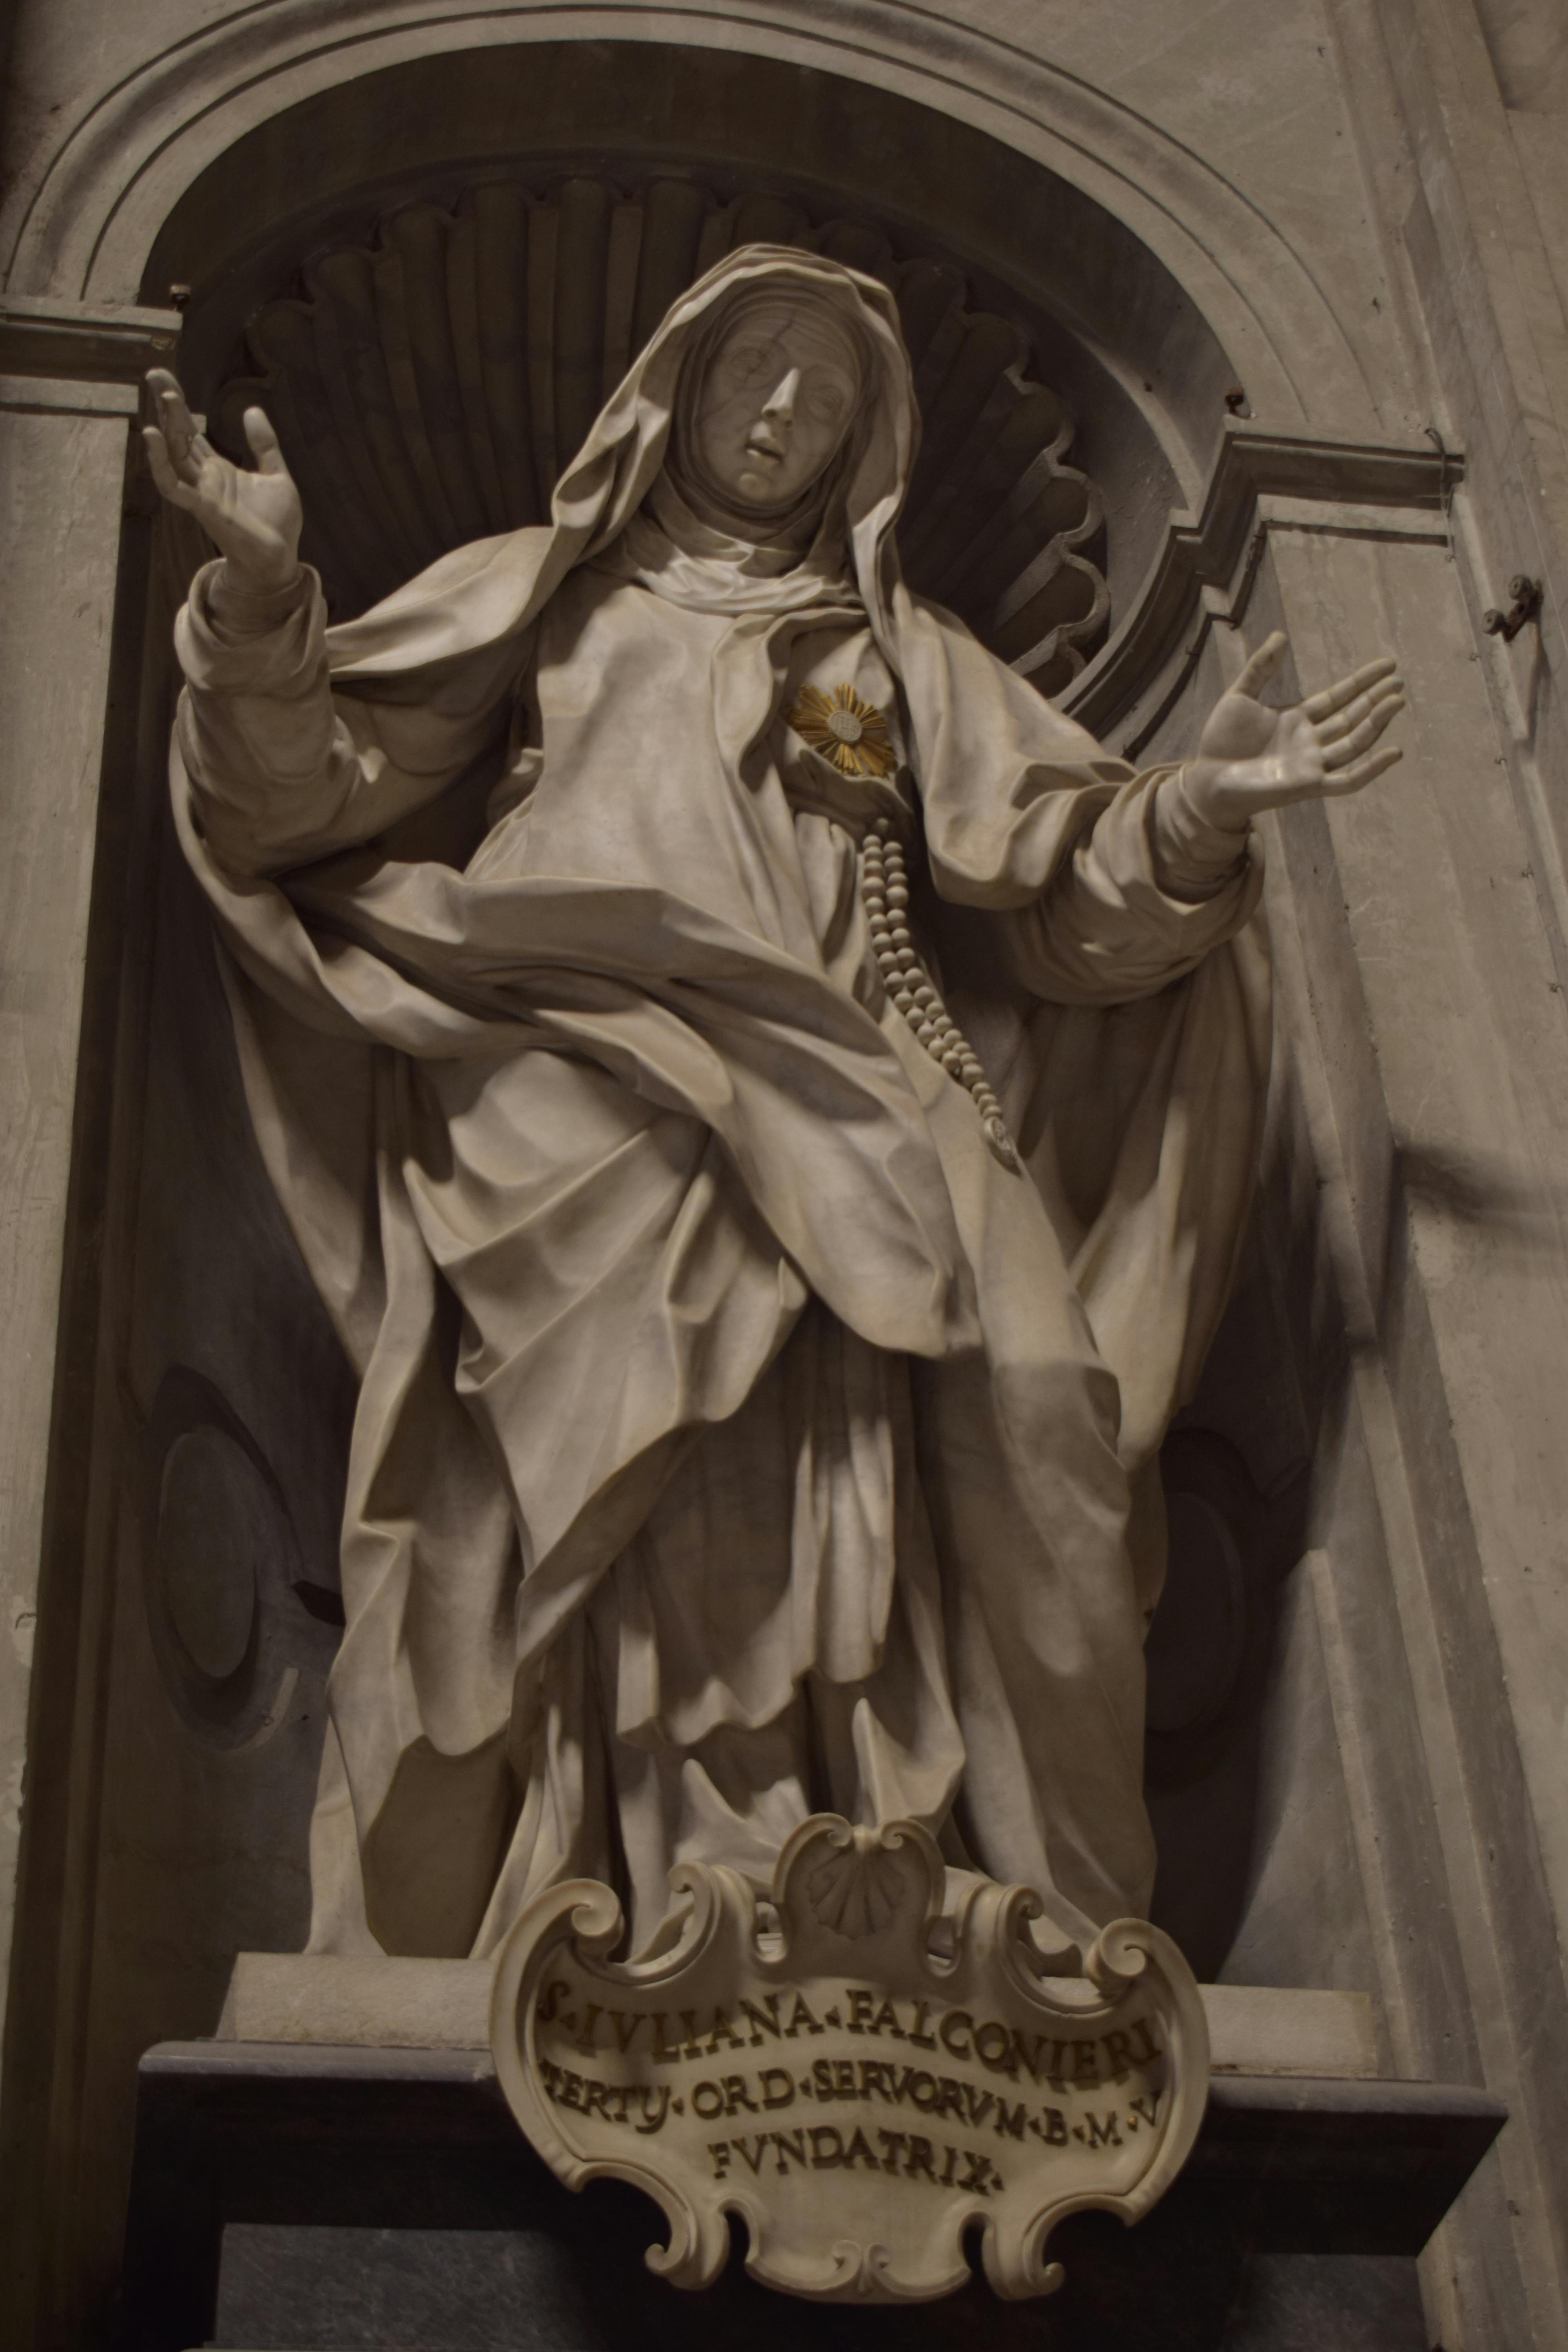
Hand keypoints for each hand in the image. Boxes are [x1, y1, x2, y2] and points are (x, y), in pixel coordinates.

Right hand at [143, 368, 302, 593]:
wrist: (280, 558)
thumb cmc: (277, 523)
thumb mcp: (276, 474)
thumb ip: (264, 444)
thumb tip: (252, 410)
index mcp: (219, 469)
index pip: (191, 431)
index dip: (178, 406)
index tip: (163, 378)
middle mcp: (204, 478)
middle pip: (178, 436)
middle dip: (167, 405)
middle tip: (154, 373)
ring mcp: (201, 493)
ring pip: (174, 455)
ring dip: (167, 426)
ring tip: (164, 397)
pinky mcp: (203, 508)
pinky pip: (173, 485)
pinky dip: (160, 463)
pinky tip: (153, 438)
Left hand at [1183, 632, 1404, 830]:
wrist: (1206, 777)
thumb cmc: (1220, 741)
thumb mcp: (1239, 696)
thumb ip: (1261, 667)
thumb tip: (1282, 635)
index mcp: (1298, 718)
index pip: (1340, 697)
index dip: (1363, 681)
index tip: (1388, 666)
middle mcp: (1310, 740)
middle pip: (1353, 717)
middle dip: (1376, 700)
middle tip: (1398, 682)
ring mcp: (1312, 763)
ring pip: (1355, 742)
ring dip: (1377, 723)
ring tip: (1397, 702)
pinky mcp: (1308, 785)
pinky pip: (1348, 780)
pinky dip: (1372, 769)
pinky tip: (1394, 752)